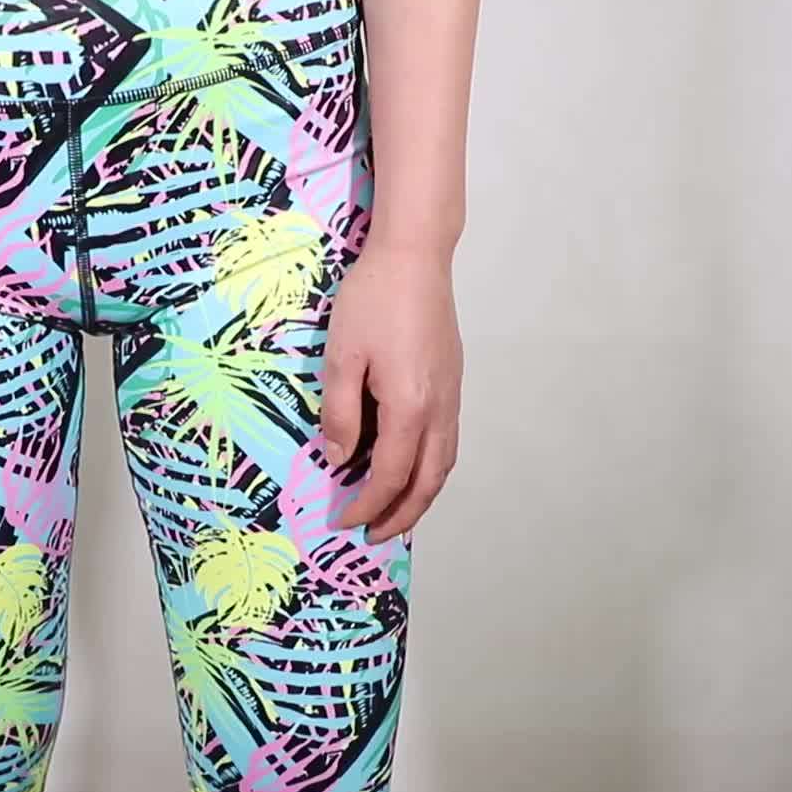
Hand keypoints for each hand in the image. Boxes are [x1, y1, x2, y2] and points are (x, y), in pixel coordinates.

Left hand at [320, 239, 463, 542]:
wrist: (415, 257)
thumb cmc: (373, 300)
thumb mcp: (341, 358)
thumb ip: (340, 413)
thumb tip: (338, 457)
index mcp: (410, 408)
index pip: (389, 476)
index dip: (366, 505)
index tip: (342, 521)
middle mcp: (439, 409)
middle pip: (427, 482)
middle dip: (401, 515)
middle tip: (372, 534)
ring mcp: (452, 395)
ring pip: (444, 464)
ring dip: (420, 495)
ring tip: (392, 512)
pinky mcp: (453, 381)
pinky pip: (447, 441)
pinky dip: (430, 467)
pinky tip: (409, 466)